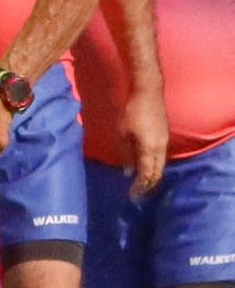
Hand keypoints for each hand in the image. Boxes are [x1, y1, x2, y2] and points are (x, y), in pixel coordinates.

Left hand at [121, 84, 168, 198]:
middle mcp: (161, 148)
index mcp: (150, 149)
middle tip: (139, 194)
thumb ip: (125, 153)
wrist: (148, 91)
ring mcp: (165, 140)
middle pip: (157, 172)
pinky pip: (162, 156)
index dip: (140, 186)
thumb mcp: (122, 133)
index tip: (133, 195)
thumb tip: (128, 172)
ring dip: (153, 176)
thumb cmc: (131, 111)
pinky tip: (148, 167)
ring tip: (143, 184)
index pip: (147, 174)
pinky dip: (155, 166)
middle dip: (149, 184)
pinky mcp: (165, 135)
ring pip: (161, 165)